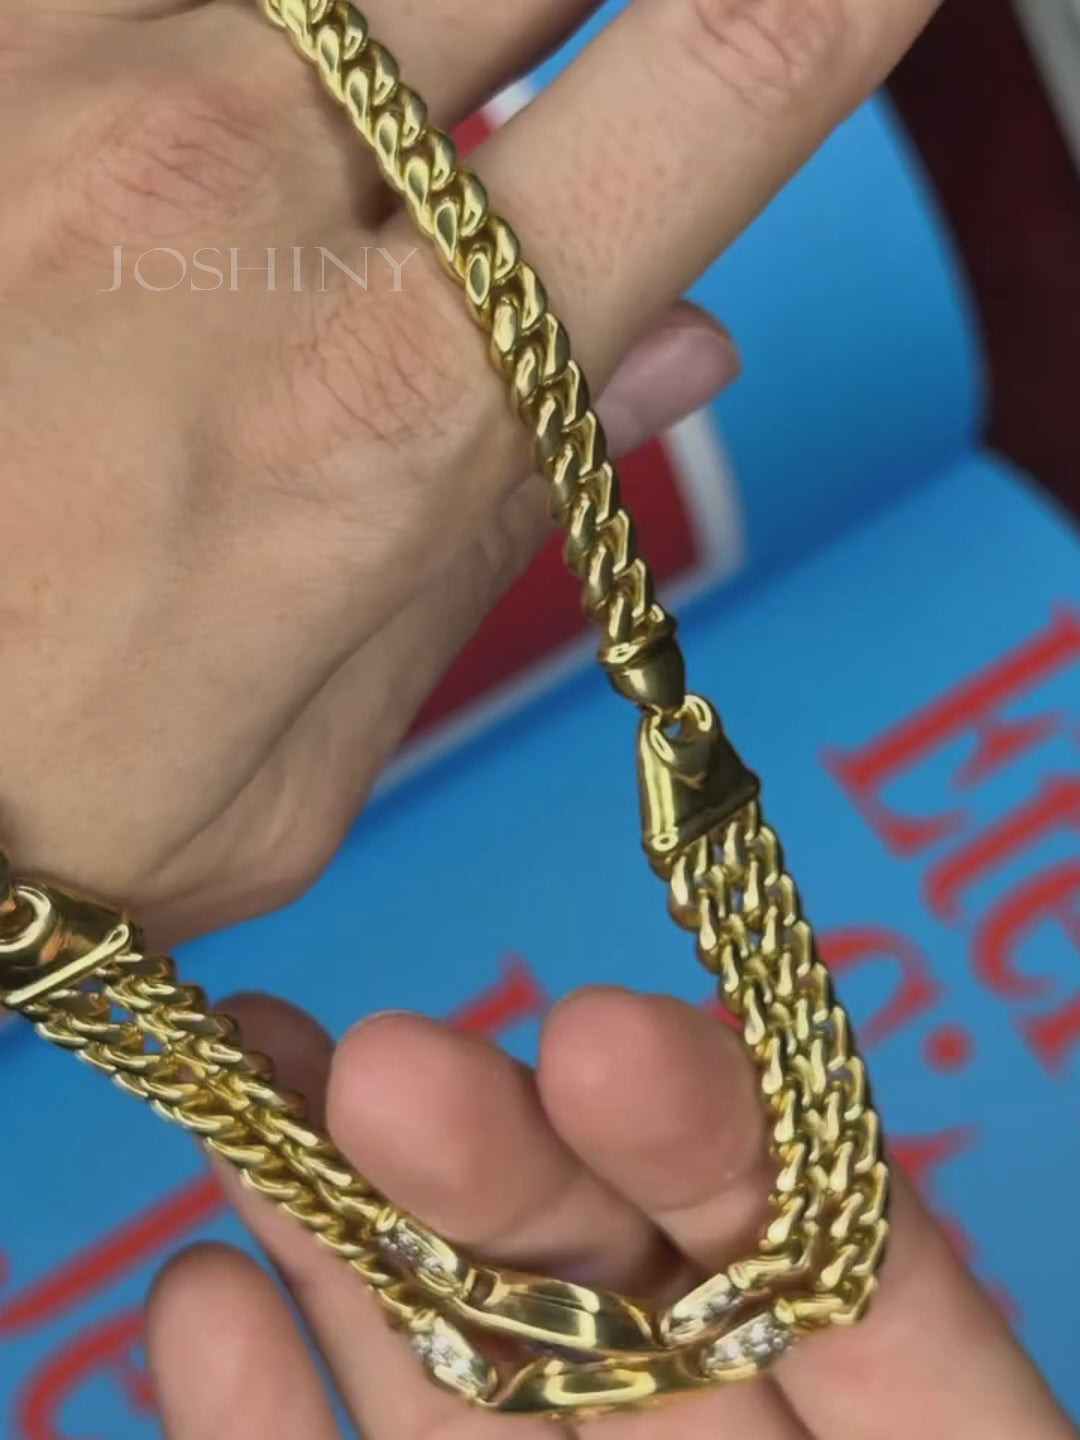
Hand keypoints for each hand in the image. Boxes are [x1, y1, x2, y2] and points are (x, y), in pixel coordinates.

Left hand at [1, 0, 939, 943]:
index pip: (725, 79)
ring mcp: (63, 73)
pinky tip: (165, 195)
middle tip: (516, 148)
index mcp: (391, 394)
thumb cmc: (22, 801)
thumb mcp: (308, 758)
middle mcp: (240, 176)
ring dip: (387, 54)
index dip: (842, 0)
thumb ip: (499, 533)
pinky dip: (226, 59)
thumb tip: (677, 339)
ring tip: (303, 227)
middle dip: (582, 20)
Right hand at [145, 988, 1075, 1437]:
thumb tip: (826, 1181)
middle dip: (500, 1161)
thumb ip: (945, 1395)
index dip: (714, 1124)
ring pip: (457, 1369)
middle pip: (612, 1285)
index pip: (829, 1241)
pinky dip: (263, 1427)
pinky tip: (201, 1302)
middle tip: (389, 1060)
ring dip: (345, 1234)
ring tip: (254, 1081)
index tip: (596, 1036)